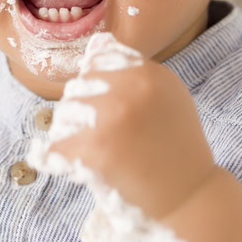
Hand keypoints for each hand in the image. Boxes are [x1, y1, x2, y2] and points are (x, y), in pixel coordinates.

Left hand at [34, 33, 217, 221]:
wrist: (190, 198)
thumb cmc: (174, 148)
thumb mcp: (166, 95)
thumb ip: (131, 68)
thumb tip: (95, 43)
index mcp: (148, 73)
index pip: (97, 60)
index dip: (96, 84)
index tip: (107, 107)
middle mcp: (130, 89)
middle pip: (78, 86)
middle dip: (81, 110)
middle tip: (101, 137)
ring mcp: (110, 118)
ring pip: (63, 114)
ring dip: (68, 133)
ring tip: (89, 152)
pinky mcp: (94, 150)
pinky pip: (52, 147)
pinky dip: (50, 158)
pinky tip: (61, 163)